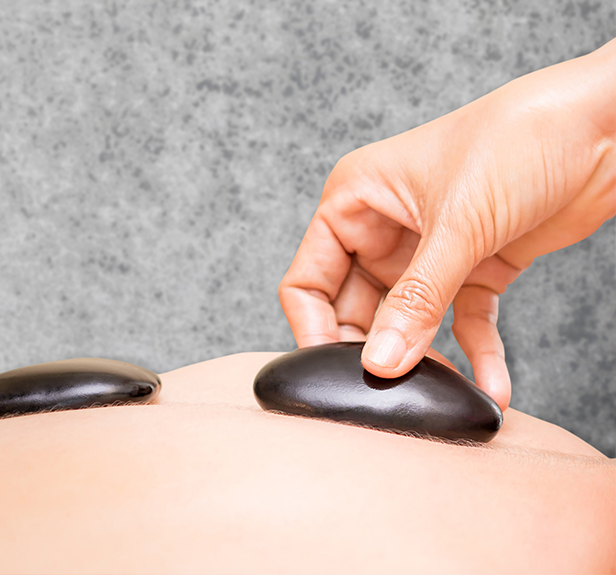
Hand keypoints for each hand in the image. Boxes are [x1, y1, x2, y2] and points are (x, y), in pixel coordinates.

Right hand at [280, 39, 615, 409]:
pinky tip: (489, 388)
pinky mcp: (476, 268)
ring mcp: (429, 251)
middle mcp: (383, 227)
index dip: (314, 328)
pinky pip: (463, 324)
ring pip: (407, 324)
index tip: (334, 372)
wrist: (606, 124)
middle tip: (389, 391)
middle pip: (354, 310)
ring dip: (424, 361)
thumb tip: (379, 363)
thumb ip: (416, 300)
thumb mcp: (458, 223)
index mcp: (355, 199)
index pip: (309, 279)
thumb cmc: (520, 136)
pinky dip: (476, 356)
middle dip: (371, 351)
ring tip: (439, 394)